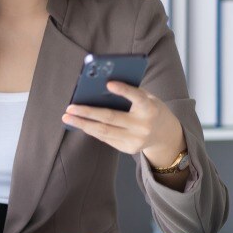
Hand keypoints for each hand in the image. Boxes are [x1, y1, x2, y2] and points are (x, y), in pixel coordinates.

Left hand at [62, 80, 185, 167]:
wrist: (165, 134)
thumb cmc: (149, 109)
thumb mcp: (146, 98)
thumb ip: (128, 93)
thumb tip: (98, 87)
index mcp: (150, 108)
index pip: (137, 97)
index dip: (124, 90)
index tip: (108, 83)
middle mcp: (144, 125)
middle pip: (111, 117)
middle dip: (87, 112)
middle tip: (70, 108)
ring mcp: (137, 140)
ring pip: (104, 131)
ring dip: (83, 124)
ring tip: (68, 118)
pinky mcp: (130, 149)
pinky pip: (106, 138)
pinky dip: (91, 130)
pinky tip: (80, 124)